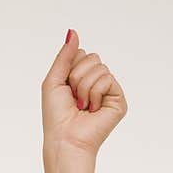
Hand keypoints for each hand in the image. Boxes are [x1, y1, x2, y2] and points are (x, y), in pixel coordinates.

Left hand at [42, 30, 127, 160]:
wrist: (65, 140)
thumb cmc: (56, 117)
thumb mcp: (54, 80)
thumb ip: (64, 56)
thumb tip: (73, 32)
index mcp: (82, 78)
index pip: (81, 54)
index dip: (70, 69)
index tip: (65, 89)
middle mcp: (96, 83)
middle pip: (92, 57)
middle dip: (77, 76)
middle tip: (74, 99)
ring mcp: (108, 91)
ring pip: (99, 67)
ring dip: (84, 87)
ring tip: (82, 106)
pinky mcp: (118, 99)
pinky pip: (107, 78)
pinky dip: (95, 93)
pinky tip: (92, 109)